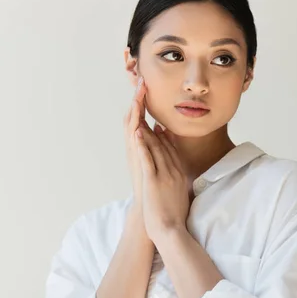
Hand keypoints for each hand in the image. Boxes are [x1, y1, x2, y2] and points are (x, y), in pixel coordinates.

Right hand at [123, 76, 154, 209]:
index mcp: (142, 148)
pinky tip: (137, 129)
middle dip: (138, 101)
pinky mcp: (143, 172)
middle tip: (140, 81)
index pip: (141, 119)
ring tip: (138, 96)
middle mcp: (137, 153)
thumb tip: (161, 129)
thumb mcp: (159, 161)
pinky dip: (137, 141)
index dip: (143, 102)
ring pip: (134, 133)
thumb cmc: (157, 191)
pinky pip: (139, 154)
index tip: (146, 84)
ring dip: (136, 115)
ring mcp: (138, 162)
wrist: (153, 216)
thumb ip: (159, 145)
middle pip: (135, 121)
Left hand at [135, 121, 189, 243]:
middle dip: (156, 131)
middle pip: (164, 146)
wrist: (171, 231)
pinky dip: (142, 145)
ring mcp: (164, 175)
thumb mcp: (181, 198)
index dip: (166, 138)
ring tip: (141, 119)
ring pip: (156, 149)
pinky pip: (147, 158)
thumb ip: (180, 187)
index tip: (161, 127)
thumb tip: (180, 184)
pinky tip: (137, 133)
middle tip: (149, 116)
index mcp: (180, 176)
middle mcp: (174, 172)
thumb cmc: (175, 219)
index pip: (173, 152)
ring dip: (148, 132)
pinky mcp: (153, 181)